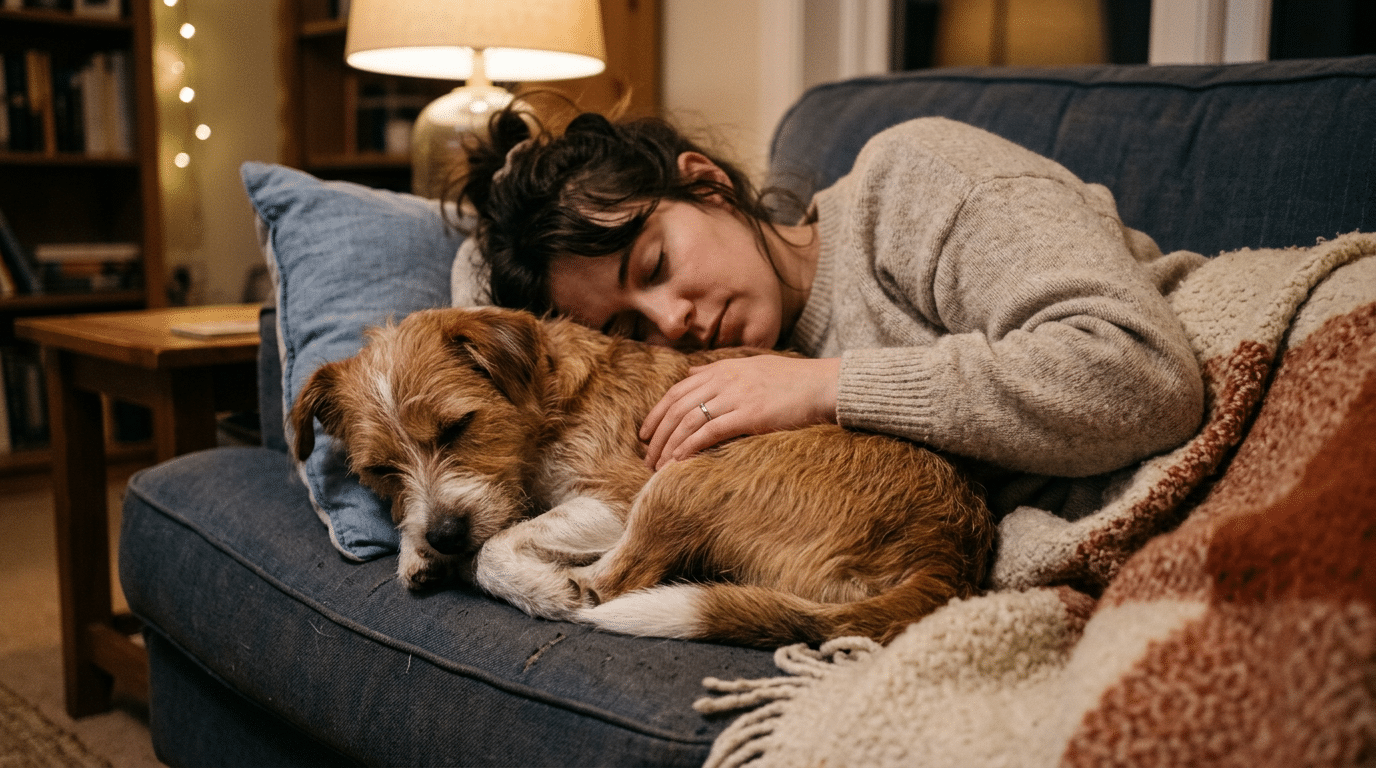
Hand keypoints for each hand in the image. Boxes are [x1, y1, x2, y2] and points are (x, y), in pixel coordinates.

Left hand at [640, 356, 839, 469]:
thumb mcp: (750, 366)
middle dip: (657, 435)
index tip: (645, 434)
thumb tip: (690, 374)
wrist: (822, 384)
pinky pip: (709, 432)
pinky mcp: (749, 415)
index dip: (656, 413)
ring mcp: (735, 396)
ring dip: (669, 446)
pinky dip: (689, 448)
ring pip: (688, 421)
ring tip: (658, 467)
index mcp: (721, 369)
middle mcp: (723, 380)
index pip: (677, 391)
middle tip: (647, 458)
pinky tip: (679, 462)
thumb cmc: (790, 380)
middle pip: (677, 408)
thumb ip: (717, 370)